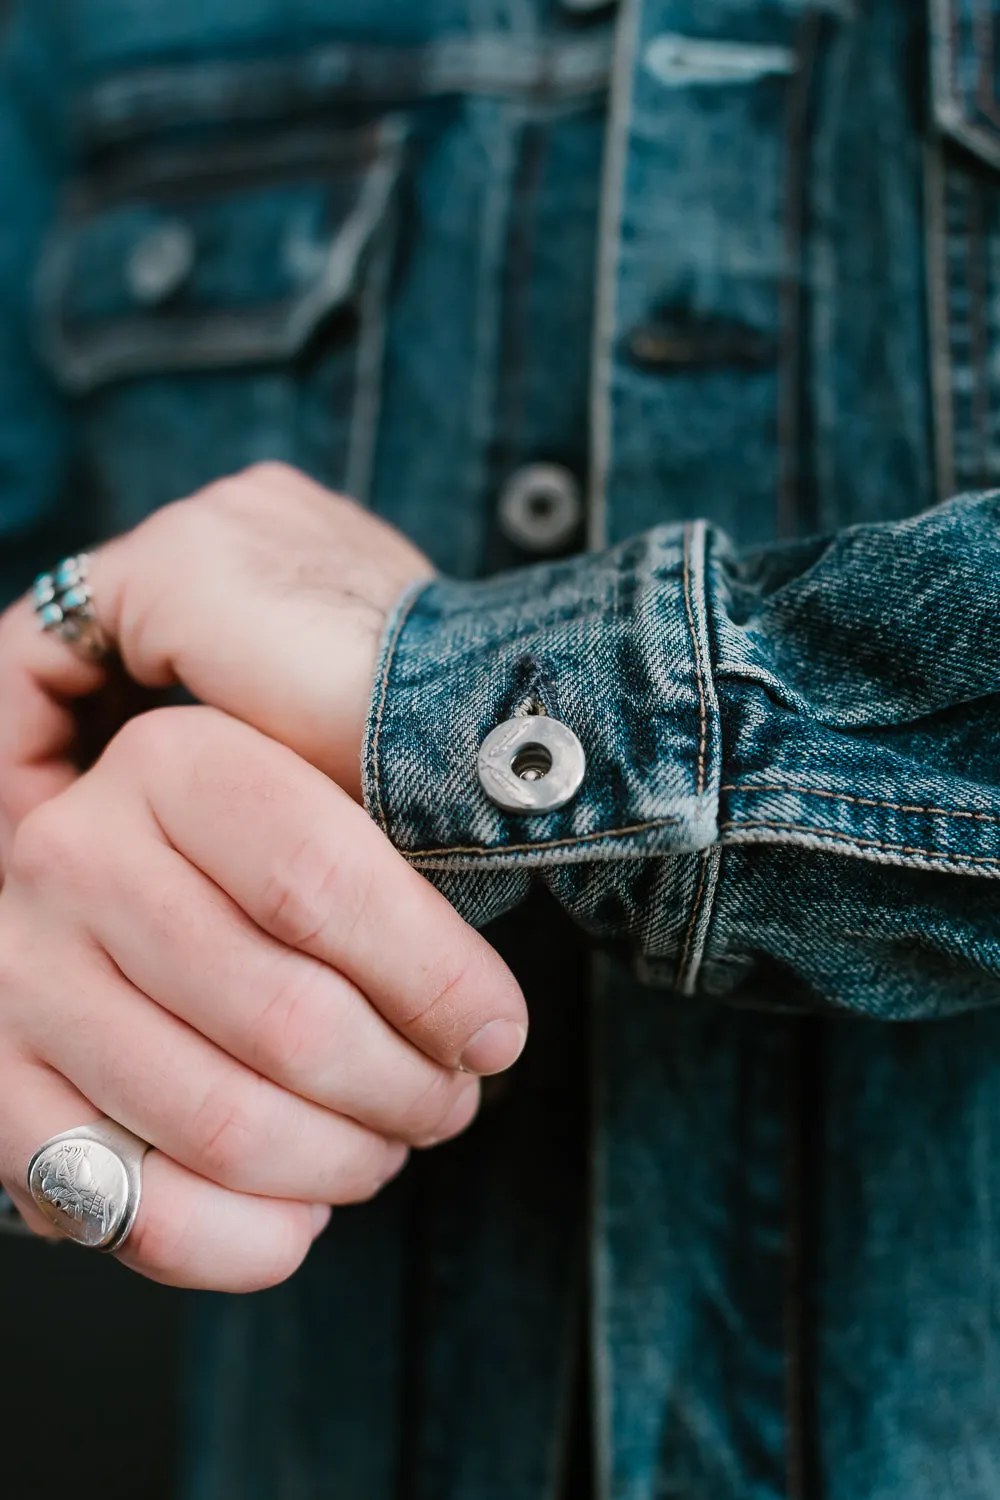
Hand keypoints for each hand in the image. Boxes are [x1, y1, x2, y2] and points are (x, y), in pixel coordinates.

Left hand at [0, 462, 433, 844]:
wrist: (488, 736)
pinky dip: (22, 737)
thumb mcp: (352, 753)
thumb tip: (235, 811)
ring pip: (70, 643)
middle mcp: (251, 517)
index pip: (175, 637)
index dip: (128, 732)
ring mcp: (209, 528)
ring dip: (47, 744)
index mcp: (307, 551)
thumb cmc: (441, 776)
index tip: (115, 825)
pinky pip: (41, 652)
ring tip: (42, 843)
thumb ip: (288, 743)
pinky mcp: (171, 567)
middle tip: (61, 838)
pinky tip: (38, 822)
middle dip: (80, 737)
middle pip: (113, 634)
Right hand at [0, 706, 525, 1289]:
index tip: (498, 1035)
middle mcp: (77, 856)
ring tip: (386, 1145)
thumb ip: (398, 853)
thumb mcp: (318, 798)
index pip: (324, 882)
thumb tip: (491, 1029)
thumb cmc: (255, 856)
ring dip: (344, 1163)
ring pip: (224, 1125)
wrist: (98, 896)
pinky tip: (303, 1212)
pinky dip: (250, 1240)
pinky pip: (140, 1213)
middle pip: (286, 1018)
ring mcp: (23, 977)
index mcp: (174, 762)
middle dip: (405, 1088)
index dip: (435, 981)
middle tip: (450, 1101)